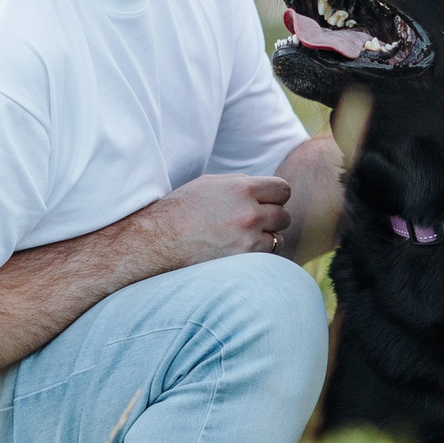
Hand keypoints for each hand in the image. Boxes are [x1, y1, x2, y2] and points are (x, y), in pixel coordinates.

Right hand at [136, 173, 293, 269]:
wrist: (159, 240)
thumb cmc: (182, 210)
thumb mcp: (209, 184)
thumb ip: (239, 183)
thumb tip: (261, 186)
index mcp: (242, 188)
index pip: (282, 189)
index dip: (276, 197)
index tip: (266, 204)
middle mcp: (249, 212)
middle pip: (284, 215)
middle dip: (272, 219)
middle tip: (254, 224)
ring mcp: (248, 237)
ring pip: (278, 238)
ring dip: (267, 239)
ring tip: (246, 240)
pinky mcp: (244, 259)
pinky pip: (267, 256)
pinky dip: (260, 255)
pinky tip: (242, 252)